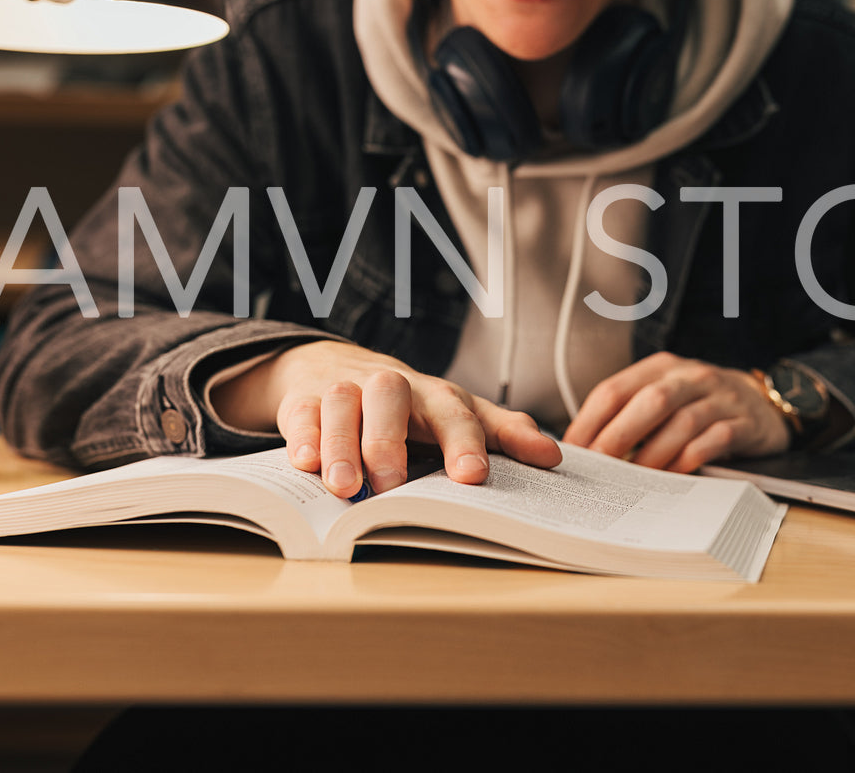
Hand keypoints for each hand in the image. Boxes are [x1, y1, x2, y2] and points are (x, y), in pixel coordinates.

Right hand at [212, 341, 560, 496]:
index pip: (456, 413)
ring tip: (346, 489)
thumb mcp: (458, 413)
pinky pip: (301, 412)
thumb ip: (502, 433)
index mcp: (437, 396)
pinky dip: (302, 437)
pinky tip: (305, 464)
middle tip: (393, 485)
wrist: (337, 365)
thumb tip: (554, 456)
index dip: (465, 443)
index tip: (473, 477)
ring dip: (343, 445)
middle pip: (393, 398)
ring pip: (343, 405)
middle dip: (392, 440)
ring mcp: (346, 389)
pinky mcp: (306, 398)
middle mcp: (392, 386)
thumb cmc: (411, 404)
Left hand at [560, 352, 790, 471]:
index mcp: (660, 368)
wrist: (762, 403)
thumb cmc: (698, 404)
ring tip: (633, 479)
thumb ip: (630, 414)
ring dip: (653, 454)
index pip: (615, 389)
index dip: (589, 421)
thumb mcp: (664, 396)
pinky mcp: (744, 423)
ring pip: (682, 422)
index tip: (573, 450)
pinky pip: (714, 440)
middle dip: (618, 436)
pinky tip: (673, 476)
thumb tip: (584, 449)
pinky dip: (690, 459)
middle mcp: (690, 377)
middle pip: (649, 402)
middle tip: (598, 467)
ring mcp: (720, 398)